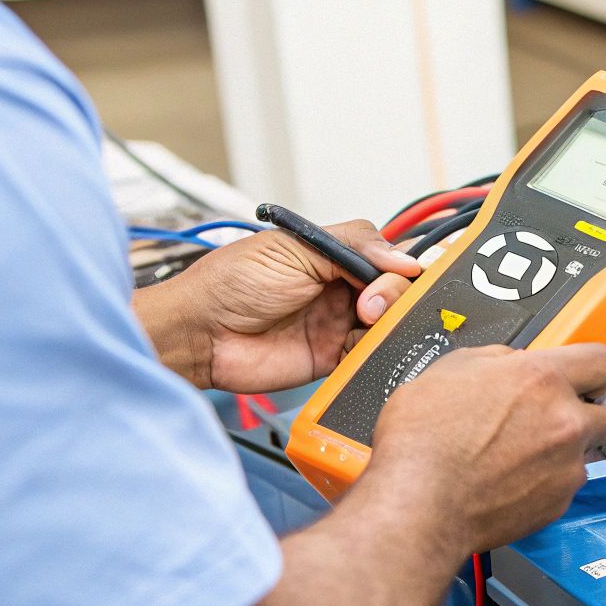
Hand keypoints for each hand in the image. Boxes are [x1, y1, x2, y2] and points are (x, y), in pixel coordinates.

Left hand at [135, 220, 422, 391]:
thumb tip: (404, 257)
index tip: (399, 273)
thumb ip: (352, 247)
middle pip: (392, 290)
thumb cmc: (231, 284)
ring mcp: (336, 324)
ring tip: (367, 322)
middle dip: (392, 294)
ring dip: (388, 322)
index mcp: (330, 257)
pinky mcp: (331, 358)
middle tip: (369, 304)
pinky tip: (366, 345)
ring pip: (387, 322)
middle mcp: (337, 289)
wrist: (201, 333)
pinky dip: (376, 351)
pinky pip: (369, 355)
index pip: (383, 257)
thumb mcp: (293, 248)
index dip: (396, 265)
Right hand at [353, 344, 605, 558]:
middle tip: (546, 421)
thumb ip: (496, 360)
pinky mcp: (558, 503)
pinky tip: (511, 481)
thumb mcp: (450, 370)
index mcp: (541, 379)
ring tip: (519, 456)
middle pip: (604, 413)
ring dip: (563, 451)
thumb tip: (512, 363)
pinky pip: (565, 486)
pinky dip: (546, 483)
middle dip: (580, 415)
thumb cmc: (423, 441)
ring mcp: (567, 465)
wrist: (418, 503)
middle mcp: (565, 421)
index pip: (602, 361)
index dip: (593, 370)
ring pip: (585, 453)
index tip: (586, 378)